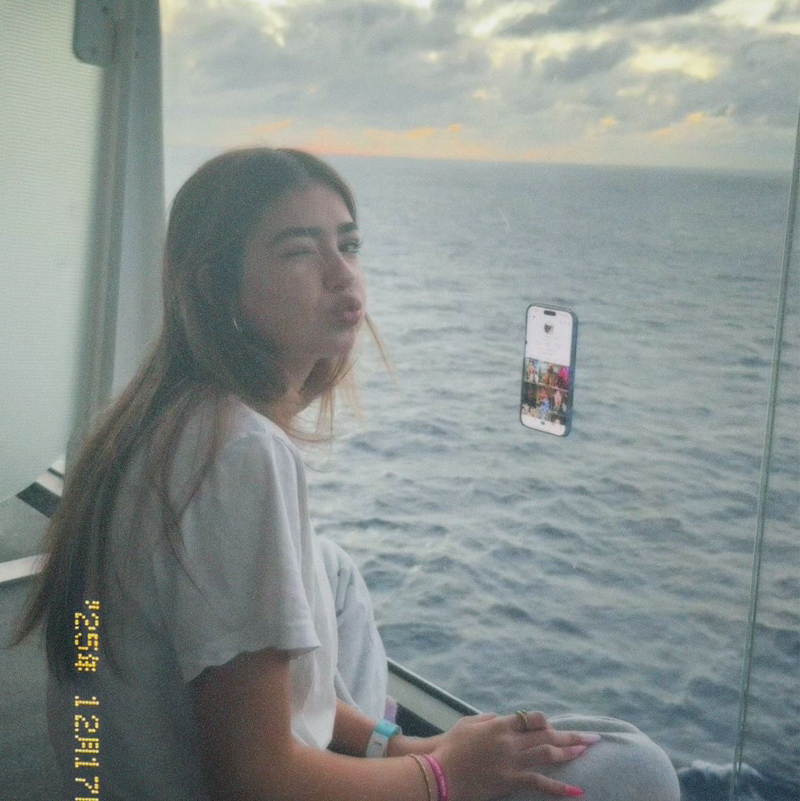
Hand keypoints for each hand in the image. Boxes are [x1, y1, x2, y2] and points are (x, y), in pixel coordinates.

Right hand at [432, 711, 598, 800]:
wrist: (441, 772)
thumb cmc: (451, 747)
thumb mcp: (468, 724)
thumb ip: (488, 719)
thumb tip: (502, 718)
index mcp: (500, 724)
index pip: (532, 718)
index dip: (545, 721)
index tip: (552, 726)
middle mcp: (511, 740)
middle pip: (547, 735)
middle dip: (572, 735)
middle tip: (593, 737)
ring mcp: (513, 761)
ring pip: (549, 754)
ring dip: (570, 752)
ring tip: (587, 751)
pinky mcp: (512, 780)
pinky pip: (541, 783)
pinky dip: (560, 787)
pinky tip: (577, 790)